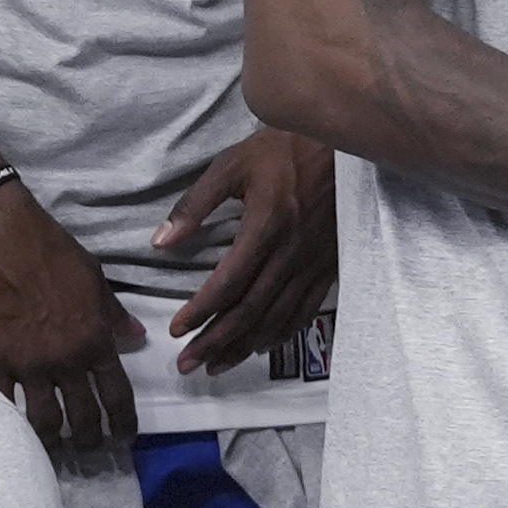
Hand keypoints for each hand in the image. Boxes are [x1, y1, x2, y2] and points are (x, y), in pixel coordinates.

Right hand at [0, 179, 147, 453]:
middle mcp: (65, 361)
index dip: (123, 424)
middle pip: (83, 418)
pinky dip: (11, 420)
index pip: (117, 396)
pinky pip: (4, 404)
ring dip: (54, 442)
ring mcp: (27, 365)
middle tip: (88, 450)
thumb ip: (114, 314)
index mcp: (95, 341)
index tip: (123, 437)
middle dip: (90, 441)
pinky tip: (16, 428)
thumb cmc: (52, 251)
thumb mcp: (95, 279)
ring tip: (55, 449)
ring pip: (45, 421)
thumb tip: (137, 337)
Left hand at [157, 128, 335, 374]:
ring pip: (276, 318)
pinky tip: (262, 346)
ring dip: (244, 347)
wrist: (346, 142)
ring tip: (216, 365)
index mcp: (265, 228)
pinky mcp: (330, 265)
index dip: (200, 312)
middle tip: (188, 365)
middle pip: (249, 311)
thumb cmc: (284, 149)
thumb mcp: (232, 165)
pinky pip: (305, 310)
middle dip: (215, 342)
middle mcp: (291, 253)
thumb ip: (194, 205)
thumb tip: (161, 242)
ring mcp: (314, 263)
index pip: (226, 284)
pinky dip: (282, 333)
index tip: (176, 330)